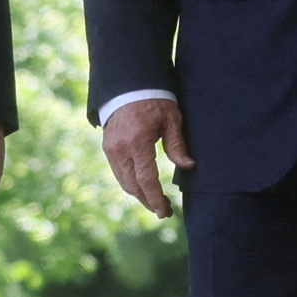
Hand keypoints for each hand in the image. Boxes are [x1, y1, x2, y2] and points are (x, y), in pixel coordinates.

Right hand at [101, 96, 194, 217]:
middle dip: (148, 201)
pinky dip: (130, 183)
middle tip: (164, 211)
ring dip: (139, 195)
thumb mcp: (171, 119)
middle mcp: (120, 149)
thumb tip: (189, 166)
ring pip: (124, 182)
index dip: (155, 198)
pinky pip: (118, 173)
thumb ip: (177, 145)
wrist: (128, 86)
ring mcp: (111, 149)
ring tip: (155, 202)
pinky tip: (142, 187)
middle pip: (133, 185)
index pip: (146, 180)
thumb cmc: (154, 100)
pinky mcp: (108, 148)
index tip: (164, 211)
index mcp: (137, 142)